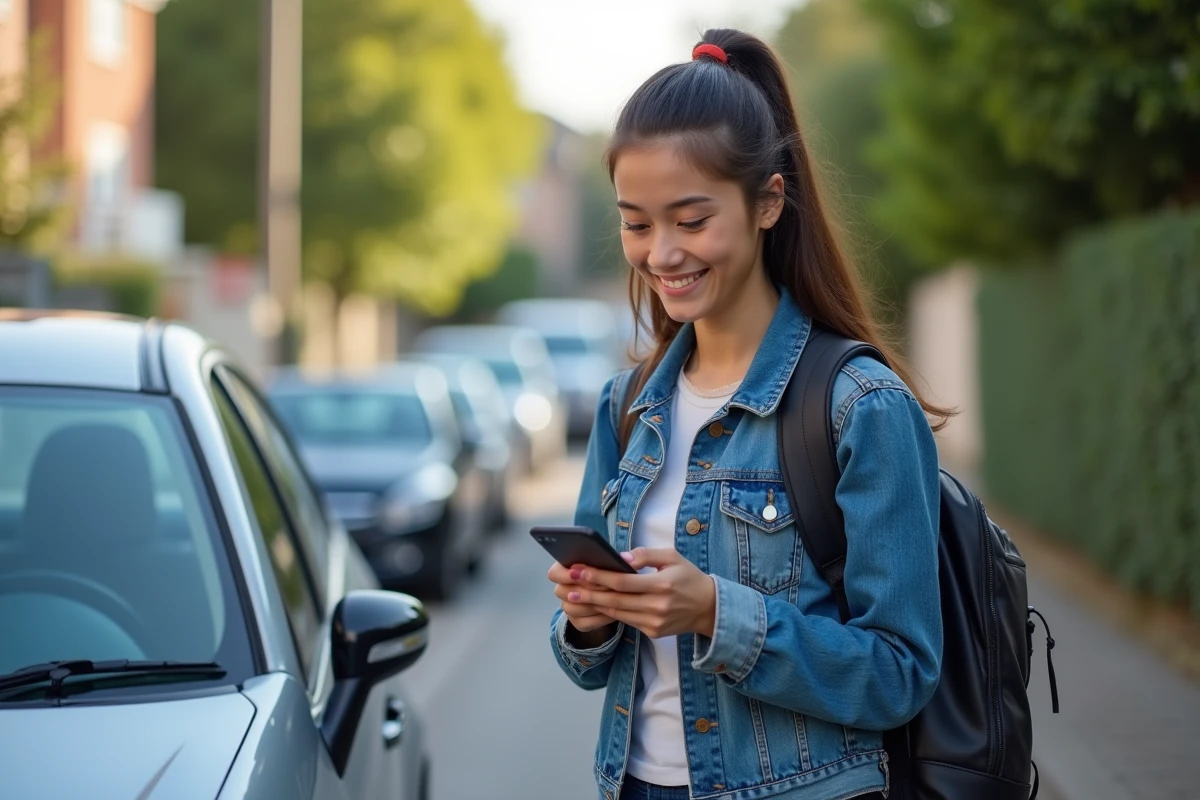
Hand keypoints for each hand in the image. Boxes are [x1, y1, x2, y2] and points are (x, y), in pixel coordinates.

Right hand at [548, 561, 616, 632]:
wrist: (619, 595)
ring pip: (570, 609)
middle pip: (560, 592)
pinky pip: (582, 623)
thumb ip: (615, 561)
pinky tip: (611, 614)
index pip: (554, 573)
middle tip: (603, 587)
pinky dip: (597, 619)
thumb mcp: (615, 564)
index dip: (564, 574)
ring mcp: (569, 606)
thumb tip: (623, 559)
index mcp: (566, 569)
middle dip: (582, 590)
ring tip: (610, 601)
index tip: (576, 574)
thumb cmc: (612, 573)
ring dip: (590, 605)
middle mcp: (564, 588)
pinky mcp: (578, 621)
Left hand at [568, 548, 716, 638]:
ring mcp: (655, 622)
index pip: (623, 582)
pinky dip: (610, 612)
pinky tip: (596, 605)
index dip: (599, 576)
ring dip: (595, 605)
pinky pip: (626, 621)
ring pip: (618, 613)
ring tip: (575, 596)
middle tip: (569, 586)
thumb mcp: (672, 557)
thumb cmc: (689, 577)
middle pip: (616, 600)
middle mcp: (658, 606)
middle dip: (589, 593)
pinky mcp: (653, 632)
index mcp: (663, 585)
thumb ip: (646, 554)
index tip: (579, 570)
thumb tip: (621, 557)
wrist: (709, 608)